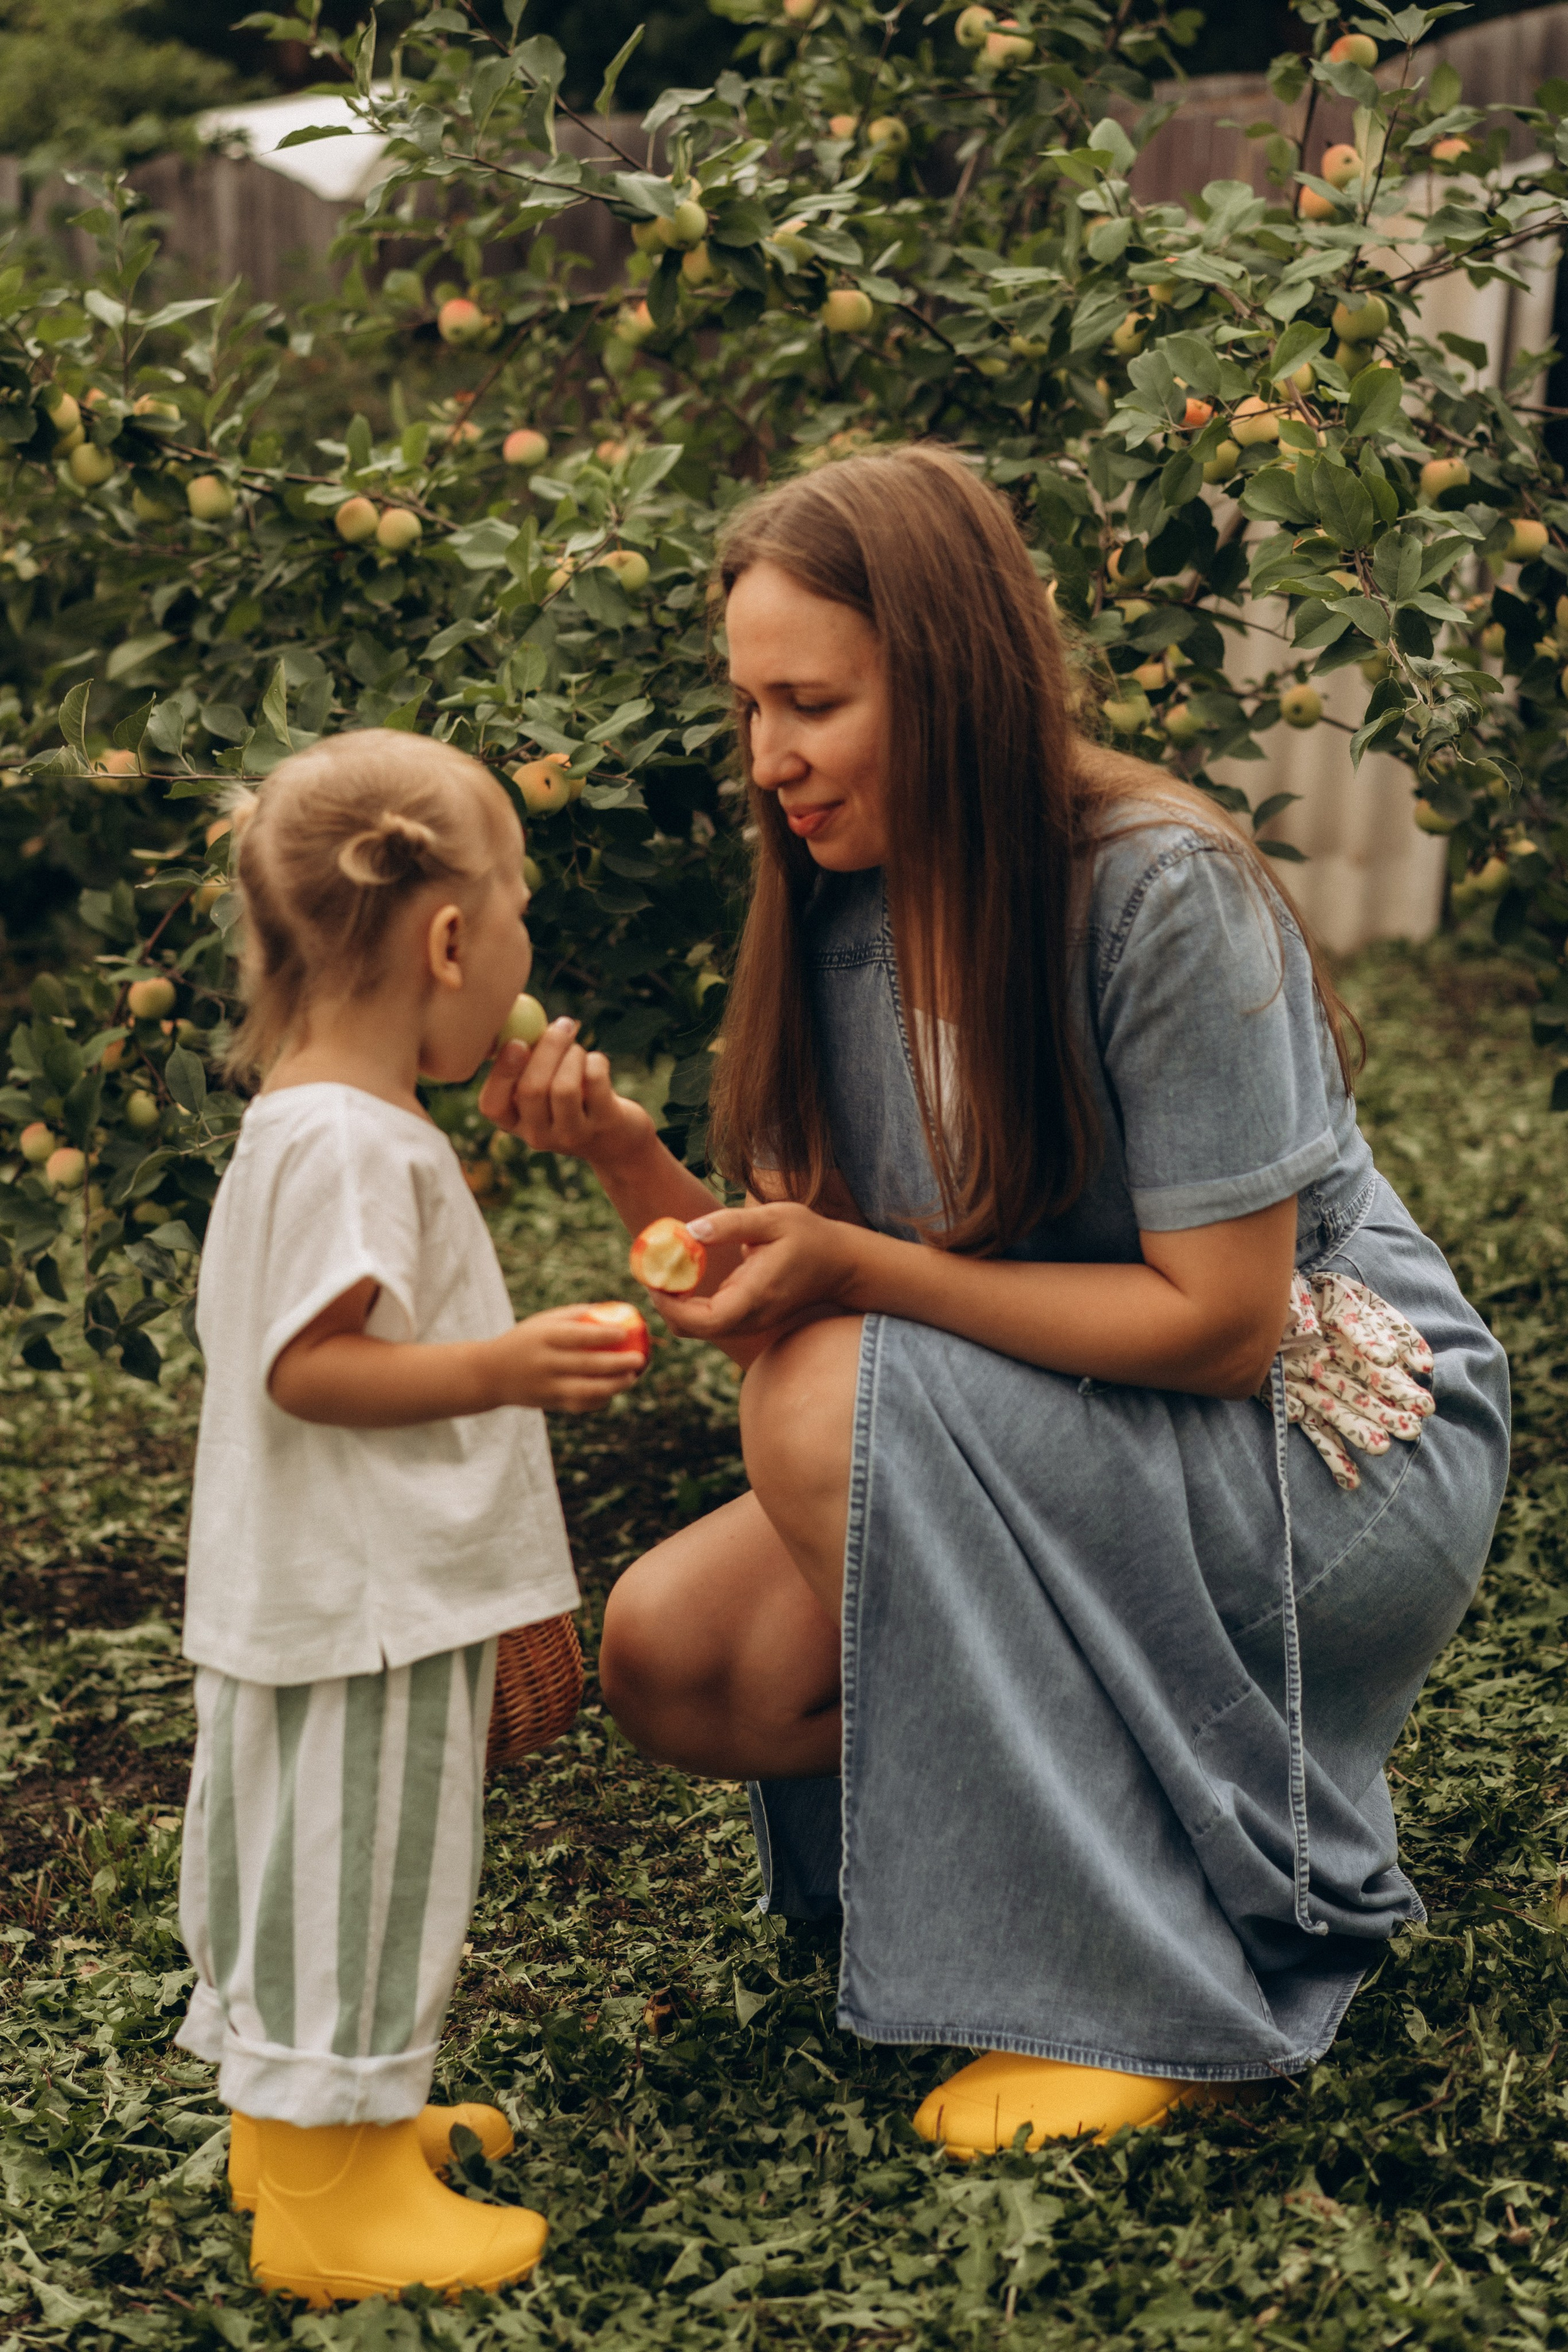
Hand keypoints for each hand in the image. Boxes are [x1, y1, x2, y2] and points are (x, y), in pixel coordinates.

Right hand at [478, 1018, 653, 1171]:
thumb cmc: (571, 1095)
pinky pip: (594, 1081)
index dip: (502, 1072)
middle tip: (562, 1025)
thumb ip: (527, 1057)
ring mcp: (571, 1135)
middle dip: (547, 1049)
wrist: (616, 1136)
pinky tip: (596, 1063)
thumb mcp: (544, 1083)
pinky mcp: (603, 1125)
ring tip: (579, 1051)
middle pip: (531, 1090)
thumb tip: (515, 1017)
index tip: (517, 1043)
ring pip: (563, 1087)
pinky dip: (596, 1060)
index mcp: (515, 1122)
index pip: (492, 1105)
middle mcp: (538, 1135)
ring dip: (573, 1055)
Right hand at [487, 1305, 646, 1412]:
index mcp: (543, 1338)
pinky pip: (580, 1405)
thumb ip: (574, 1315)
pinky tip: (613, 1391)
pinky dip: (600, 1400)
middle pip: (587, 1365)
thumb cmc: (525, 1341)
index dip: (604, 1334)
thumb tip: (614, 1310)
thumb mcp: (542, 1322)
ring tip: (632, 1377)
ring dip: (614, 1386)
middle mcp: (544, 1363)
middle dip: (618, 1364)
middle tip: (640, 1359)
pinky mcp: (549, 1404)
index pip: (577, 1336)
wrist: (491, 1374)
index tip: (626, 1332)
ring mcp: (546, 1387)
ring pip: (587, 1391)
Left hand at [640, 1202, 860, 1343]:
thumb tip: (688, 1231)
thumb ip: (730, 1224)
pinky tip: (685, 1274)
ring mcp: (749, 1322)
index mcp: (755, 1296)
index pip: (704, 1320)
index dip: (671, 1305)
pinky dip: (689, 1305)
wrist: (841, 1264)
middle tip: (651, 1268)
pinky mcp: (748, 1318)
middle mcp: (750, 1317)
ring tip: (664, 1268)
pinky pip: (709, 1320)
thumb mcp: (773, 1218)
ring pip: (698, 1329)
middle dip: (665, 1303)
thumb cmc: (809, 1236)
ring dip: (675, 1305)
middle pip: (693, 1329)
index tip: (655, 1276)